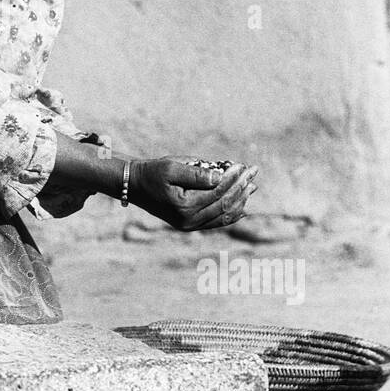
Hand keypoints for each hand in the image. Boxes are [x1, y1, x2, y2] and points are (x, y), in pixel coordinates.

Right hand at [129, 157, 257, 230]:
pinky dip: (231, 214)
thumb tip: (221, 176)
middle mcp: (189, 220)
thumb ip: (196, 173)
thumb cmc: (153, 172)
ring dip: (240, 200)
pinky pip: (216, 222)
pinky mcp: (190, 226)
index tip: (243, 165)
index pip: (218, 191)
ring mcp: (190, 226)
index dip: (233, 178)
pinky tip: (243, 207)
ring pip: (223, 215)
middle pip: (224, 203)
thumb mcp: (171, 167)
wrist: (136, 186)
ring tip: (252, 186)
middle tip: (253, 171)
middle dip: (241, 187)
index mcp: (184, 206)